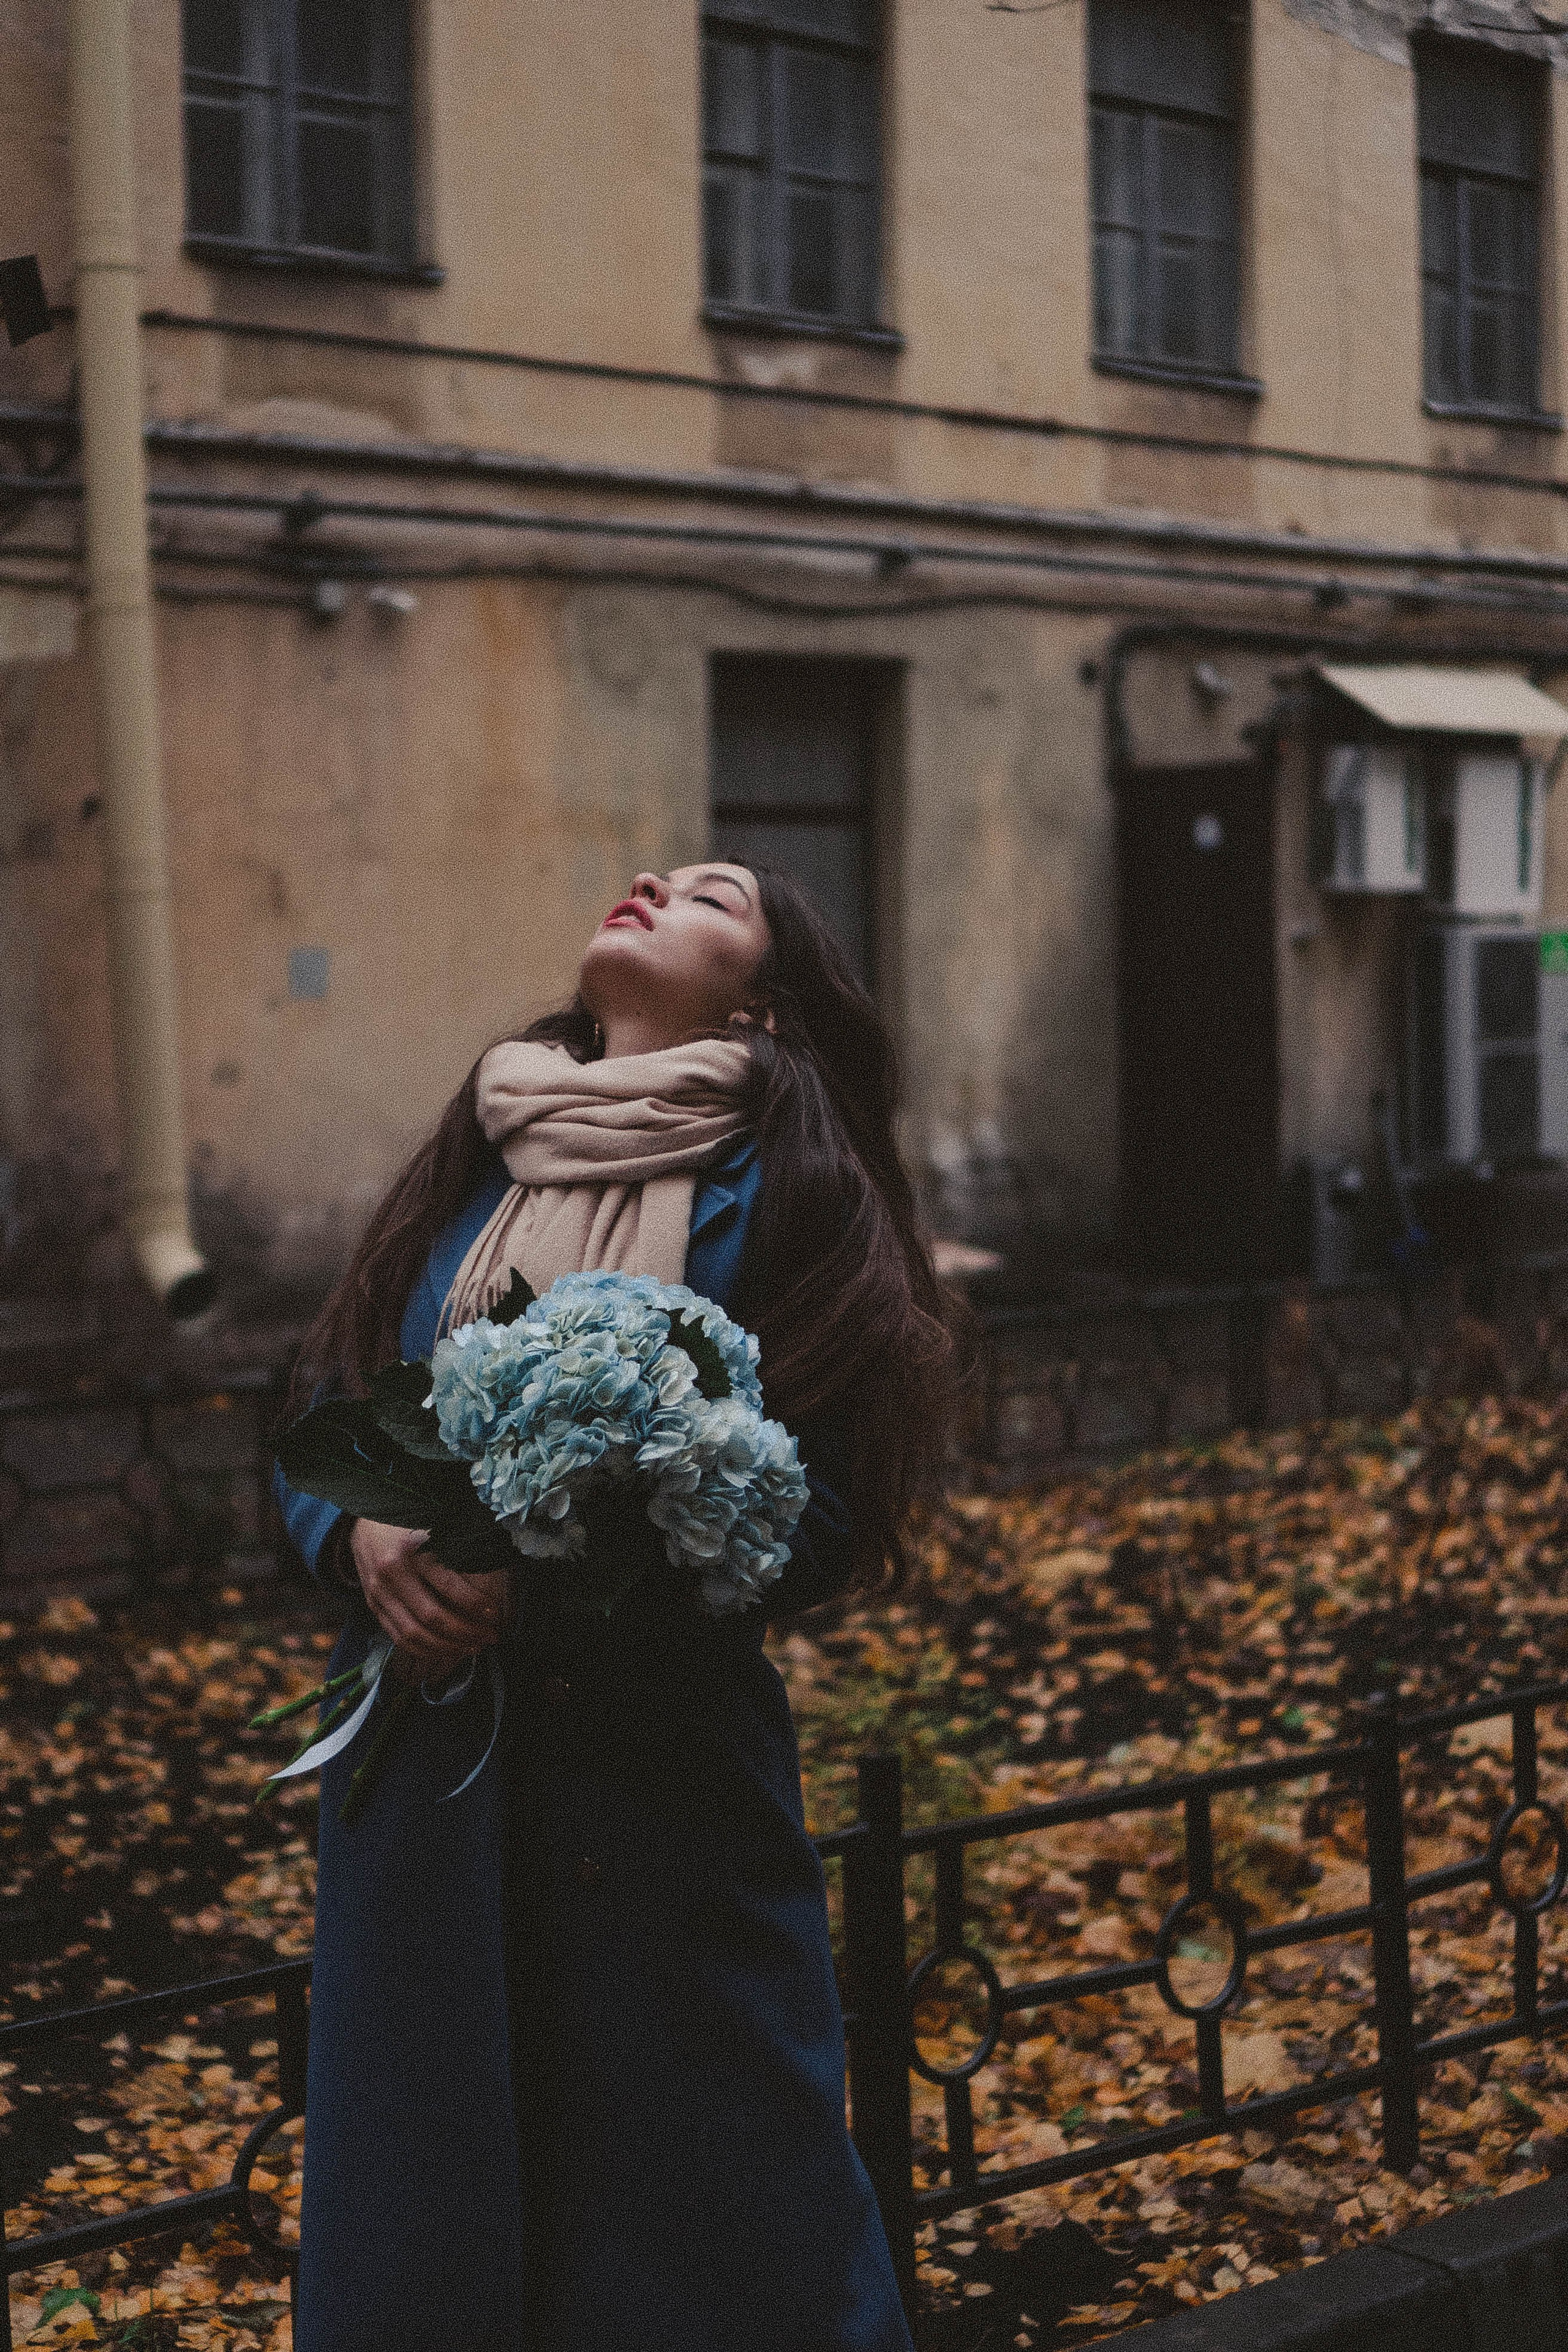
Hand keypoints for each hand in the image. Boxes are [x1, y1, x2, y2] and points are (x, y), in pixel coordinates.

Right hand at [348, 1518, 509, 1679]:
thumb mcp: (435, 1523)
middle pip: (431, 1616)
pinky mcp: (373, 1606)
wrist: (365, 1519)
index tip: (495, 1613)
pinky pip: (398, 1637)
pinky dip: (424, 1650)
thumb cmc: (410, 1521)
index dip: (474, 1604)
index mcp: (411, 1549)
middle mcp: (391, 1573)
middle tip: (489, 1636)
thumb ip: (458, 1547)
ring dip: (447, 1647)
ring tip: (473, 1647)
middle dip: (465, 1632)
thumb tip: (492, 1577)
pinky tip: (446, 1650)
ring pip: (413, 1634)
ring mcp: (378, 1593)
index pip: (448, 1585)